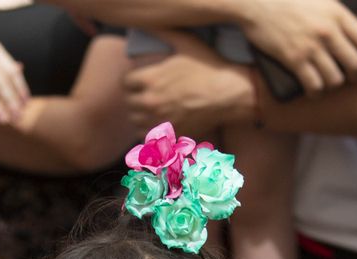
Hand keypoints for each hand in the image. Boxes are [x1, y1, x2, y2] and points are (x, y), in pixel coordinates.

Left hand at [124, 31, 257, 134]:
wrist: (230, 93)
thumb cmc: (209, 66)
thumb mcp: (186, 43)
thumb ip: (164, 33)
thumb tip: (149, 23)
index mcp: (151, 79)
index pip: (126, 82)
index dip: (130, 80)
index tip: (136, 80)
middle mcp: (151, 102)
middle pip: (129, 103)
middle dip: (134, 97)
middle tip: (142, 94)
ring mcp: (161, 120)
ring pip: (136, 121)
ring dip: (139, 115)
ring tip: (148, 110)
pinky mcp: (172, 134)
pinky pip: (149, 138)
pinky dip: (149, 132)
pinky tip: (156, 125)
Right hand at [235, 0, 356, 93]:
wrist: (257, 2)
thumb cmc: (289, 0)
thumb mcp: (321, 0)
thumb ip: (338, 14)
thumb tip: (352, 28)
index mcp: (338, 15)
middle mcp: (328, 32)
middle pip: (356, 66)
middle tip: (353, 77)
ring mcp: (311, 48)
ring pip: (336, 80)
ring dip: (334, 84)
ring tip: (330, 82)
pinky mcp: (294, 60)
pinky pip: (314, 86)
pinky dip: (316, 92)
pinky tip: (314, 90)